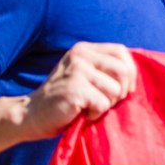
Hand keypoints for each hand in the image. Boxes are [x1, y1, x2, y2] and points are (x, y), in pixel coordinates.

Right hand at [22, 43, 136, 140]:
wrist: (29, 115)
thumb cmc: (63, 99)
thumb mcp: (84, 75)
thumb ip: (104, 69)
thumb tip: (135, 75)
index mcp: (84, 49)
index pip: (122, 51)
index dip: (130, 71)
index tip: (125, 88)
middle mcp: (80, 55)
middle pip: (123, 70)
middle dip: (121, 91)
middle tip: (105, 102)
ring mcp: (77, 71)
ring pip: (115, 90)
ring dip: (106, 105)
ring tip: (88, 106)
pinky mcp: (74, 89)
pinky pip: (103, 104)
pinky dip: (95, 114)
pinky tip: (80, 113)